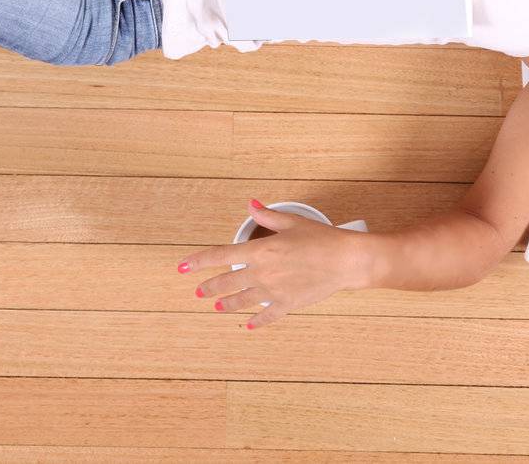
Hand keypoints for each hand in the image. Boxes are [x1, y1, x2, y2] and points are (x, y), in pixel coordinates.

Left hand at [176, 200, 369, 328]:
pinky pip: (267, 316)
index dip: (198, 262)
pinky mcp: (288, 305)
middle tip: (199, 291)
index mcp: (260, 250)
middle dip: (210, 287)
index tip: (182, 267)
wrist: (346, 261)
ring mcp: (274, 292)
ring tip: (218, 307)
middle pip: (227, 282)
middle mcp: (262, 273)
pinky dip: (257, 321)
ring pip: (242, 301)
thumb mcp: (292, 222)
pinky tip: (249, 325)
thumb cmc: (321, 238)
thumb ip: (267, 216)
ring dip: (227, 304)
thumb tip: (250, 204)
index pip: (220, 256)